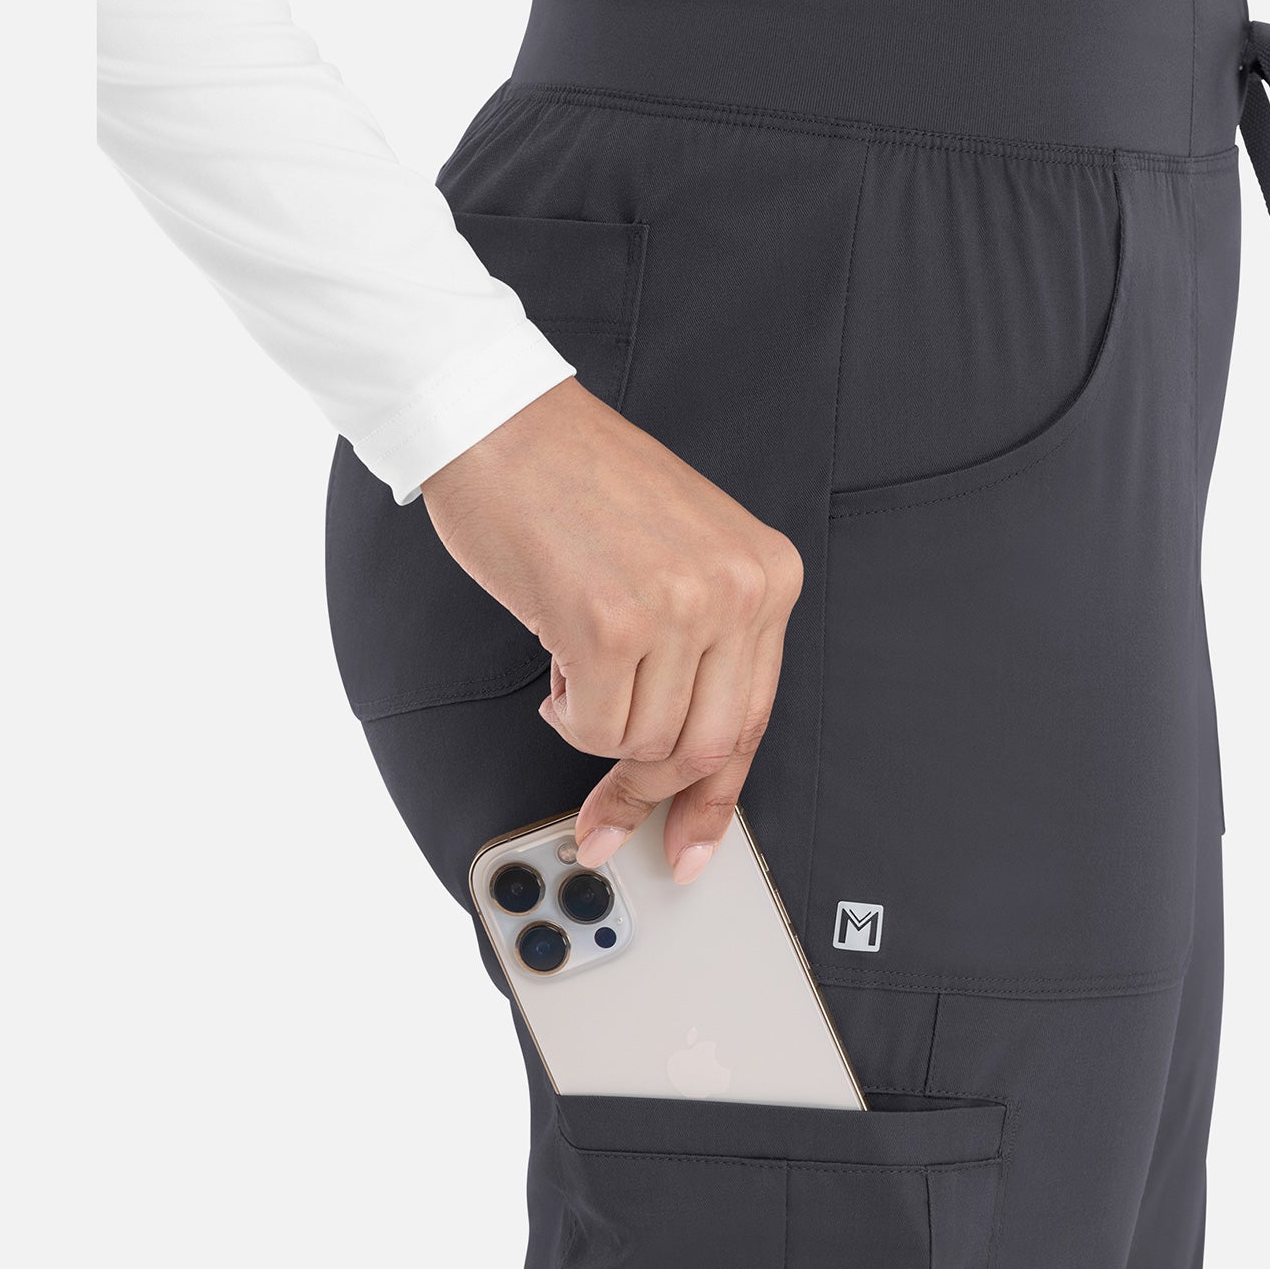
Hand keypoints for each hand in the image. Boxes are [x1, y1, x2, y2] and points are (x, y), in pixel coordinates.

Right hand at [421, 379, 802, 882]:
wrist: (502, 422)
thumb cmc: (576, 484)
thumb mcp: (682, 555)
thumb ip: (704, 648)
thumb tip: (687, 767)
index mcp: (767, 573)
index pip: (755, 718)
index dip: (716, 798)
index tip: (690, 846)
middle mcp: (738, 590)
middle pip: (705, 747)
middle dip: (647, 788)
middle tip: (604, 807)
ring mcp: (679, 608)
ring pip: (645, 743)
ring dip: (597, 727)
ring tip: (576, 666)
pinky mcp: (611, 624)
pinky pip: (595, 728)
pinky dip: (567, 713)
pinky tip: (557, 658)